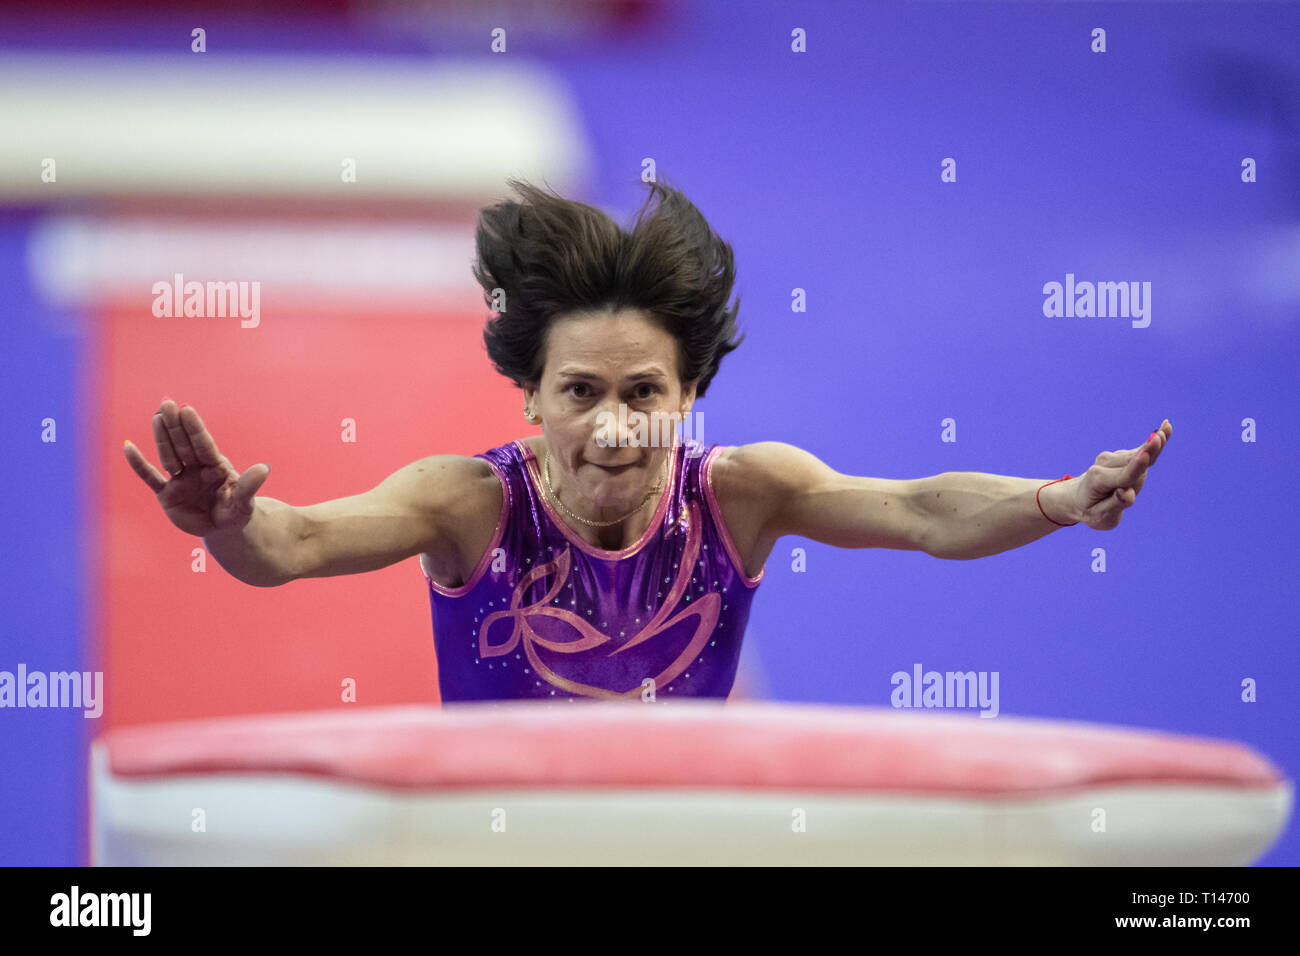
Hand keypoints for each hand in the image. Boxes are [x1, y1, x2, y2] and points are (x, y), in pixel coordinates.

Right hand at [124, 399, 269, 536]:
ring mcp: (180, 480)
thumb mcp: (244, 501)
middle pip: (184, 444)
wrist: (223, 528)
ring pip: (168, 455)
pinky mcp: (167, 494)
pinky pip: (150, 477)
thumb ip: (249, 485)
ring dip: (161, 437)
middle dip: (175, 425)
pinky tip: (128, 447)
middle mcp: (196, 469)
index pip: (204, 444)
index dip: (195, 428)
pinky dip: (138, 464)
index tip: (187, 409)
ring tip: (156, 416)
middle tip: (166, 402)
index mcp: (216, 466)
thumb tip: (264, 468)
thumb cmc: (236, 511)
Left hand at [1071, 419, 1171, 529]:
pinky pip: (1142, 448)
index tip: (1145, 455)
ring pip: (1141, 459)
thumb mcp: (1100, 517)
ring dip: (1146, 468)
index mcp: (1099, 480)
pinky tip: (1167, 425)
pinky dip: (1155, 440)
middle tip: (1162, 434)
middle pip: (1137, 466)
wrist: (1077, 498)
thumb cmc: (1090, 510)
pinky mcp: (1121, 455)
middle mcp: (1105, 464)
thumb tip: (1128, 493)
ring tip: (1129, 479)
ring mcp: (1112, 457)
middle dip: (1145, 466)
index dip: (1137, 466)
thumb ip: (1115, 505)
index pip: (1124, 475)